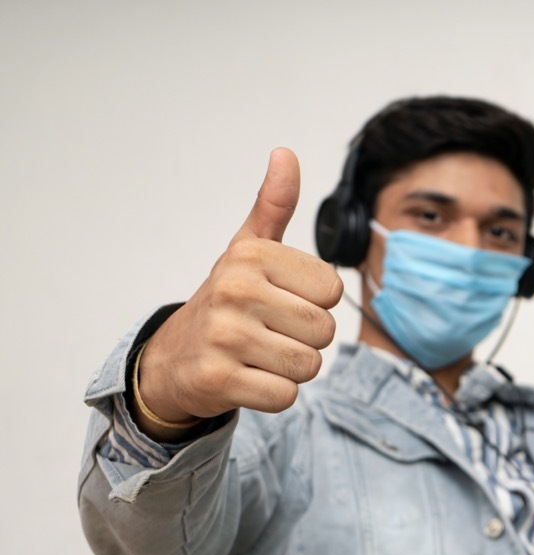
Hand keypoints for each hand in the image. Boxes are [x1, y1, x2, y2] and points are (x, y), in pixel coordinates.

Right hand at [134, 148, 343, 436]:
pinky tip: (249, 378)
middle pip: (324, 331)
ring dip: (293, 369)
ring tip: (260, 354)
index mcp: (251, 257)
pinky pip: (285, 396)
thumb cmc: (227, 300)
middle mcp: (235, 291)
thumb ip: (273, 205)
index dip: (315, 303)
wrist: (174, 358)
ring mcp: (224, 336)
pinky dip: (275, 394)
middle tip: (270, 334)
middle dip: (306, 340)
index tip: (281, 301)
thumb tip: (285, 153)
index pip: (332, 291)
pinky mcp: (218, 379)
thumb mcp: (248, 249)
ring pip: (309, 365)